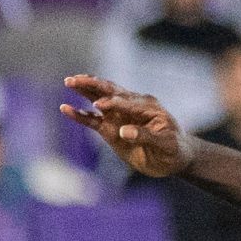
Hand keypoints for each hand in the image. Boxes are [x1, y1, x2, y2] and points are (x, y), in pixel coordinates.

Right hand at [60, 76, 192, 180]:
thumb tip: (124, 131)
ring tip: (69, 82)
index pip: (126, 100)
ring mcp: (119, 116)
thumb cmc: (173, 149)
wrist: (172, 160)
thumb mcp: (165, 143)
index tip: (99, 106)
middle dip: (92, 84)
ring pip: (98, 99)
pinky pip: (92, 119)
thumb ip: (145, 136)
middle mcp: (131, 106)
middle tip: (74, 79)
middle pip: (109, 91)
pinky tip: (66, 109)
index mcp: (147, 106)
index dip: (112, 102)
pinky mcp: (110, 128)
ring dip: (84, 90)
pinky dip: (80, 115)